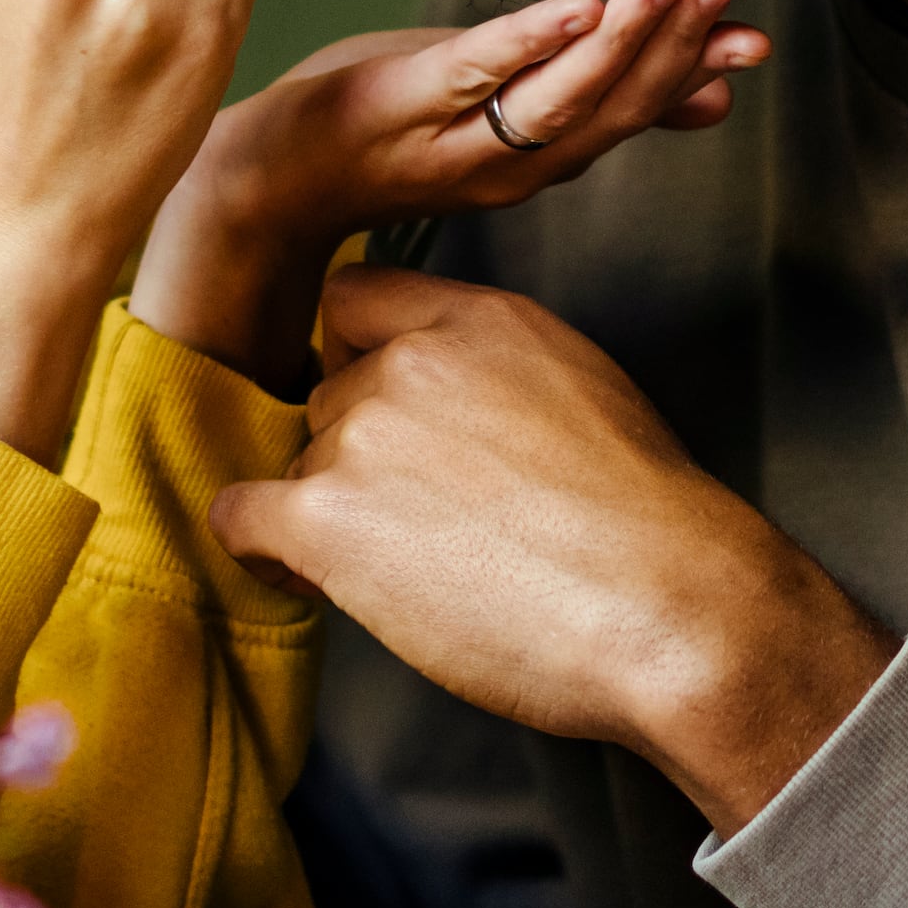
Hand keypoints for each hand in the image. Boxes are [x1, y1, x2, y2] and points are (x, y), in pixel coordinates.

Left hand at [135, 0, 766, 391]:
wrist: (275, 178)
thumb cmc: (393, 134)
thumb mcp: (510, 117)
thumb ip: (610, 102)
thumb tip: (714, 93)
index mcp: (540, 159)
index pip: (636, 113)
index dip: (697, 71)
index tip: (755, 34)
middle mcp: (510, 163)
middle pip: (611, 105)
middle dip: (676, 41)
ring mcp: (456, 137)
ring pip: (559, 95)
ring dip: (626, 36)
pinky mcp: (399, 101)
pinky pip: (476, 73)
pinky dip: (532, 41)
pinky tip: (579, 6)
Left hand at [207, 265, 890, 831]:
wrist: (666, 605)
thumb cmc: (648, 525)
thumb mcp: (583, 390)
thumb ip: (498, 375)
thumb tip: (458, 418)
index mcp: (477, 318)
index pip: (354, 303)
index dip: (355, 362)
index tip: (379, 416)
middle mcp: (407, 361)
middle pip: (327, 399)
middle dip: (355, 456)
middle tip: (418, 524)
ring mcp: (360, 434)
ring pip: (300, 467)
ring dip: (332, 515)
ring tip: (408, 572)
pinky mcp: (325, 519)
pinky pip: (241, 518)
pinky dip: (263, 549)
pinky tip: (302, 576)